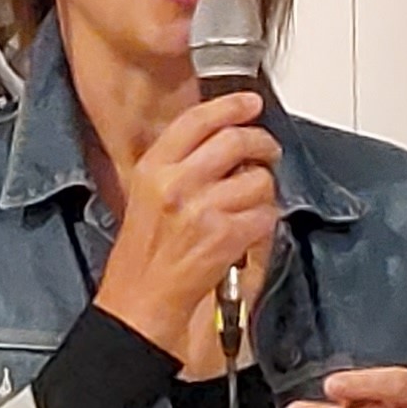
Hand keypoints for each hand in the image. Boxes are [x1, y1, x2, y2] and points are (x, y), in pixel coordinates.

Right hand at [94, 90, 278, 372]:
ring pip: (258, 180)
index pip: (197, 121)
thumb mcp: (146, 199)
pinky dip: (264, 223)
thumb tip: (222, 143)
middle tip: (268, 154)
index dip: (229, 106)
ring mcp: (202, 208)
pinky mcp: (226, 235)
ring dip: (262, 194)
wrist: (138, 304)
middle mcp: (176, 182)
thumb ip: (178, 167)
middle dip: (262, 145)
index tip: (250, 103)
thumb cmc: (141, 259)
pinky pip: (266, 214)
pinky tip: (246, 233)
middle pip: (236, 141)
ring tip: (246, 209)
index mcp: (152, 169)